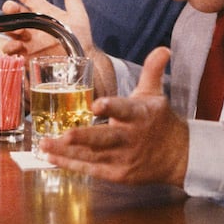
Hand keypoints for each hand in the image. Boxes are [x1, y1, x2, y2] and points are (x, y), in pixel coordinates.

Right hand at [0, 0, 94, 56]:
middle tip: (11, 8)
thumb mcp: (77, 15)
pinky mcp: (27, 56)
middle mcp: (32, 26)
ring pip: (11, 33)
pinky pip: (13, 52)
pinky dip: (10, 50)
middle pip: (15, 14)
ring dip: (10, 30)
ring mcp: (28, 41)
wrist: (82, 59)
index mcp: (42, 13)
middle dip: (10, 9)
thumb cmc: (79, 36)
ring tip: (17, 32)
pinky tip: (15, 48)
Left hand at [38, 47, 188, 186]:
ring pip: (93, 155)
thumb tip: (163, 49)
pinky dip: (71, 164)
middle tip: (64, 135)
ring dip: (67, 151)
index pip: (124, 109)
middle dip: (84, 137)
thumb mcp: (155, 94)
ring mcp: (123, 158)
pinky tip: (51, 158)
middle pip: (105, 138)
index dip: (111, 107)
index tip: (95, 105)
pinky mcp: (117, 174)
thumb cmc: (159, 121)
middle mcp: (130, 138)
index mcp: (139, 115)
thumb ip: (152, 70)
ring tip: (44, 144)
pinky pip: (91, 169)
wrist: (179, 156)